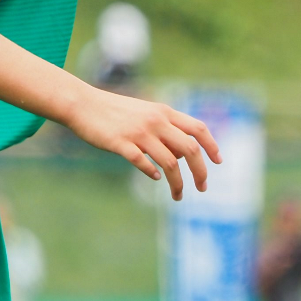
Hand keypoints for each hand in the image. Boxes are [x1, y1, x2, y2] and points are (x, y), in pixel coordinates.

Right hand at [62, 86, 220, 200]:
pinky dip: (152, 173)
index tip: (218, 162)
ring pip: (170, 162)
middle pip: (190, 148)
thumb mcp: (145, 113)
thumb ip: (165, 129)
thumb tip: (181, 155)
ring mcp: (138, 132)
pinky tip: (154, 178)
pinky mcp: (121, 143)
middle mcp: (155, 121)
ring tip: (178, 196)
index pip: (198, 128)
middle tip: (203, 187)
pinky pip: (143, 163)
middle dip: (201, 171)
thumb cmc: (114, 111)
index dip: (212, 145)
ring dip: (178, 183)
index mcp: (163, 112)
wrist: (82, 104)